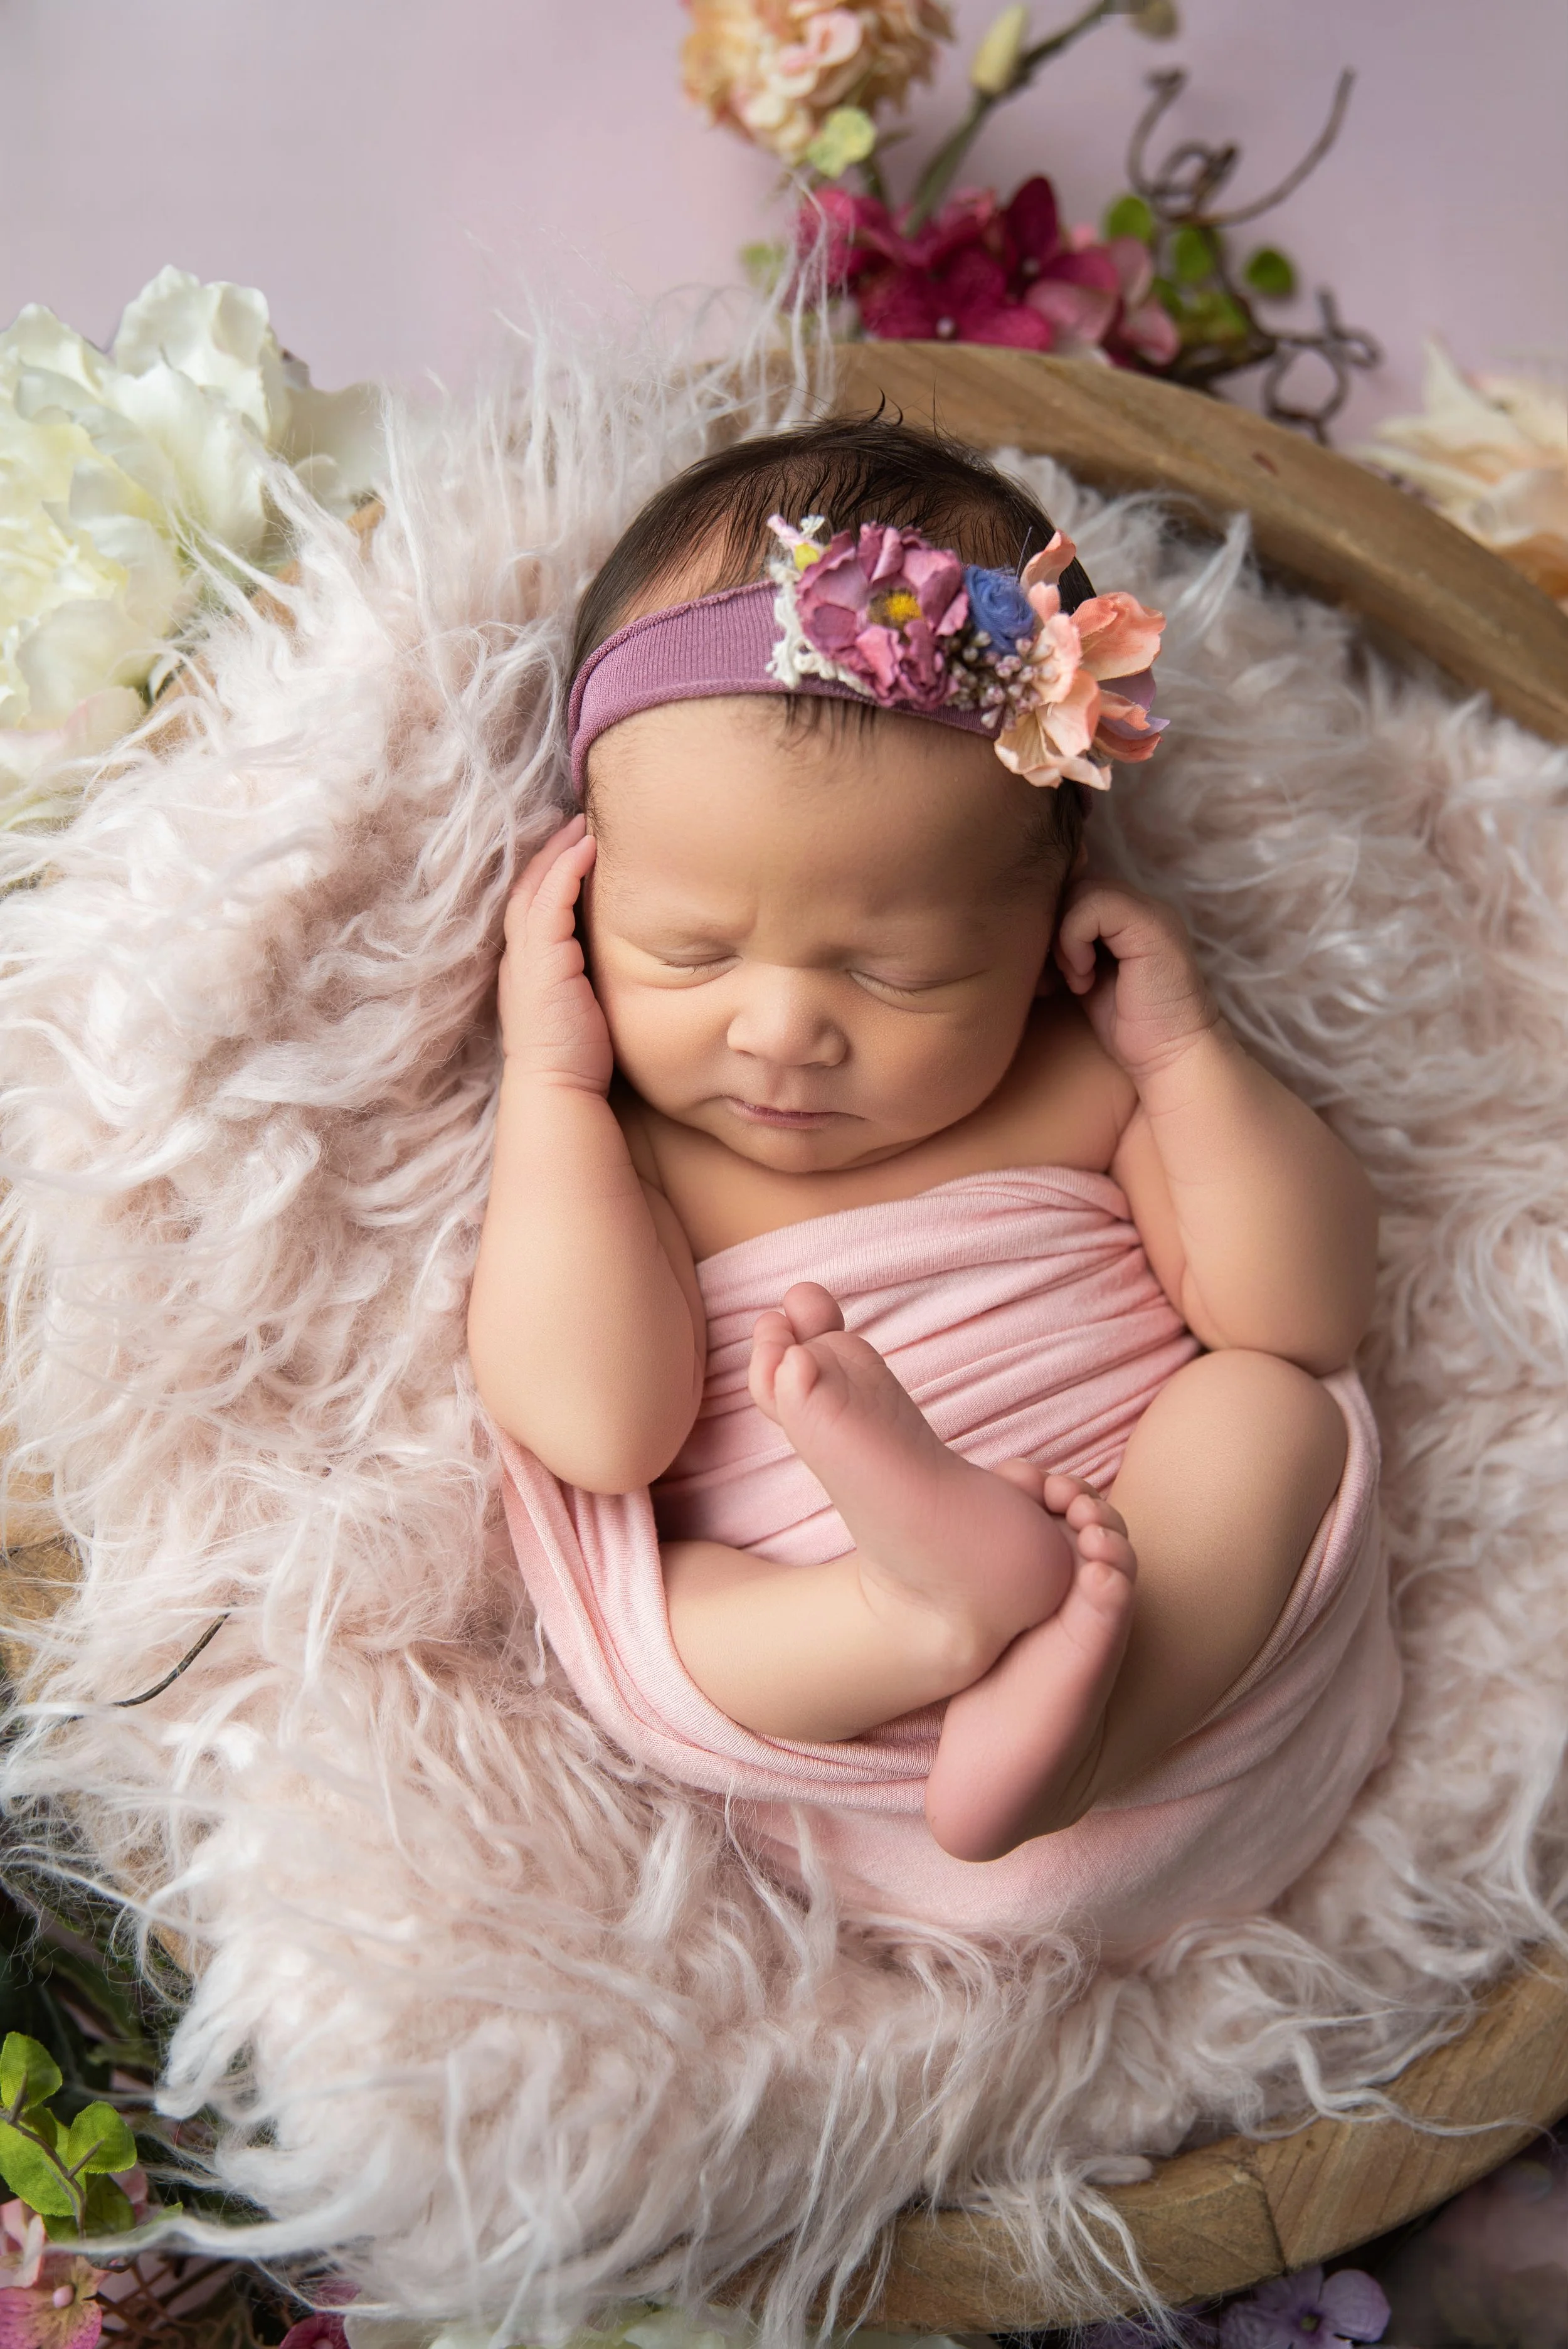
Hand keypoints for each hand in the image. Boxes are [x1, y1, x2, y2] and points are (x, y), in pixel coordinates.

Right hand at [496, 815, 613, 1092]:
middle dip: (547, 854)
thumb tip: (616, 968)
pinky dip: (565, 870)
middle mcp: (520, 958)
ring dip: (557, 852)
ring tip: (582, 824)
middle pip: (526, 890)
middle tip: (574, 822)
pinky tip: (586, 848)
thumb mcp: (579, 1009)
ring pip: (535, 888)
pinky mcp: (543, 960)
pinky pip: (550, 901)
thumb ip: (586, 982)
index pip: (531, 910)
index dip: (546, 877)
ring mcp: (528, 957)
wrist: (558, 1089)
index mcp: (527, 970)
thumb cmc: (576, 1059)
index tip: (571, 851)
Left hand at [1053, 877, 1219, 1081]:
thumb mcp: (1085, 977)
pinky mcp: (1150, 925)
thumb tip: (1024, 930)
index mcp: (1127, 916)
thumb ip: (1068, 946)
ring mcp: (1149, 911)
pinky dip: (1074, 941)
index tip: (1050, 973)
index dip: (1052, 924)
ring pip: (1079, 890)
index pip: (1073, 889)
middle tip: (1058, 977)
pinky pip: (1092, 905)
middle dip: (1052, 930)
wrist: (1170, 1054)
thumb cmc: (1128, 1025)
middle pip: (1072, 885)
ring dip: (1063, 938)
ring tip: (1077, 978)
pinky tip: (1085, 977)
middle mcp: (1140, 905)